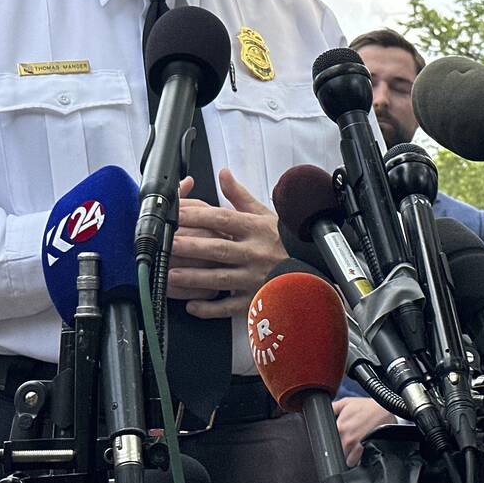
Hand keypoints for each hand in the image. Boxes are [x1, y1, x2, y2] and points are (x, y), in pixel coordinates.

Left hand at [166, 169, 285, 317]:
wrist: (314, 266)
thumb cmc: (284, 239)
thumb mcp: (264, 214)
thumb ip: (239, 196)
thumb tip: (223, 173)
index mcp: (255, 228)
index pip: (223, 220)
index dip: (198, 216)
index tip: (177, 213)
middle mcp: (255, 252)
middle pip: (218, 249)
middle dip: (192, 247)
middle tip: (169, 244)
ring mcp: (255, 278)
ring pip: (220, 279)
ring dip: (195, 278)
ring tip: (170, 274)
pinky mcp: (256, 299)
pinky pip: (231, 307)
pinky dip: (211, 309)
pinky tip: (192, 306)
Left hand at [333, 397, 394, 465]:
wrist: (385, 410)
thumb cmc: (367, 407)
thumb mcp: (346, 402)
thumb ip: (332, 408)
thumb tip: (322, 410)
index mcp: (340, 426)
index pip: (327, 440)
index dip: (330, 441)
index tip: (333, 439)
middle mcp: (347, 437)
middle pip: (336, 451)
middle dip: (339, 448)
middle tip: (345, 441)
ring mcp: (356, 446)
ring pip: (345, 459)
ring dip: (347, 455)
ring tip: (352, 447)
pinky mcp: (365, 451)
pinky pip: (355, 462)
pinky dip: (355, 459)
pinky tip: (358, 451)